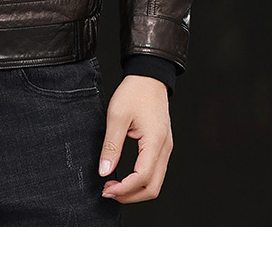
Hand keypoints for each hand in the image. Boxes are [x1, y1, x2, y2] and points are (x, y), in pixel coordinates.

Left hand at [98, 74, 172, 202]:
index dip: (124, 189)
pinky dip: (140, 180)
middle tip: (108, 191)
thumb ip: (111, 146)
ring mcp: (166, 148)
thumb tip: (104, 171)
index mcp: (155, 142)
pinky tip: (125, 176)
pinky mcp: (163, 146)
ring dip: (135, 190)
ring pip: (155, 182)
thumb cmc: (134, 92)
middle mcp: (165, 149)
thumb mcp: (117, 116)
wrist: (149, 76)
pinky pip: (155, 171)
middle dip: (130, 195)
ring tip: (114, 185)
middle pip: (153, 187)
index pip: (142, 178)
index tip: (106, 189)